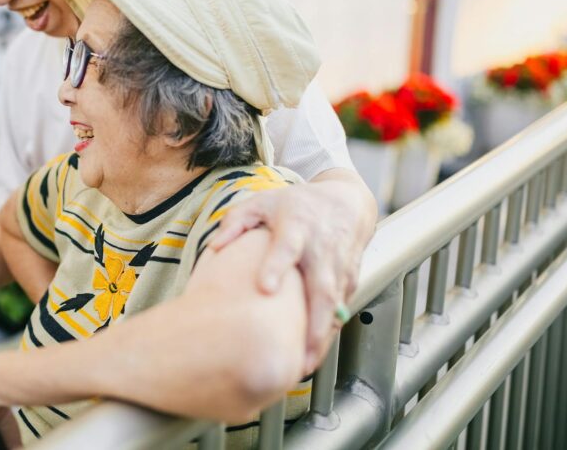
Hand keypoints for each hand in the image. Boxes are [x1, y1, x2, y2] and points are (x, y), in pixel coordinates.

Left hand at [209, 170, 375, 370]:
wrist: (347, 201)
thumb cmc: (297, 205)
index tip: (266, 288)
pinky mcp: (351, 278)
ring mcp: (340, 265)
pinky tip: (315, 351)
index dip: (276, 266)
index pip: (286, 247)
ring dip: (322, 336)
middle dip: (312, 322)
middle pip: (321, 287)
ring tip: (304, 365)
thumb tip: (215, 247)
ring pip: (335, 305)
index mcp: (296, 226)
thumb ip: (236, 221)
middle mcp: (322, 247)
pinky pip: (342, 308)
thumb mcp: (263, 202)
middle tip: (297, 354)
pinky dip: (331, 331)